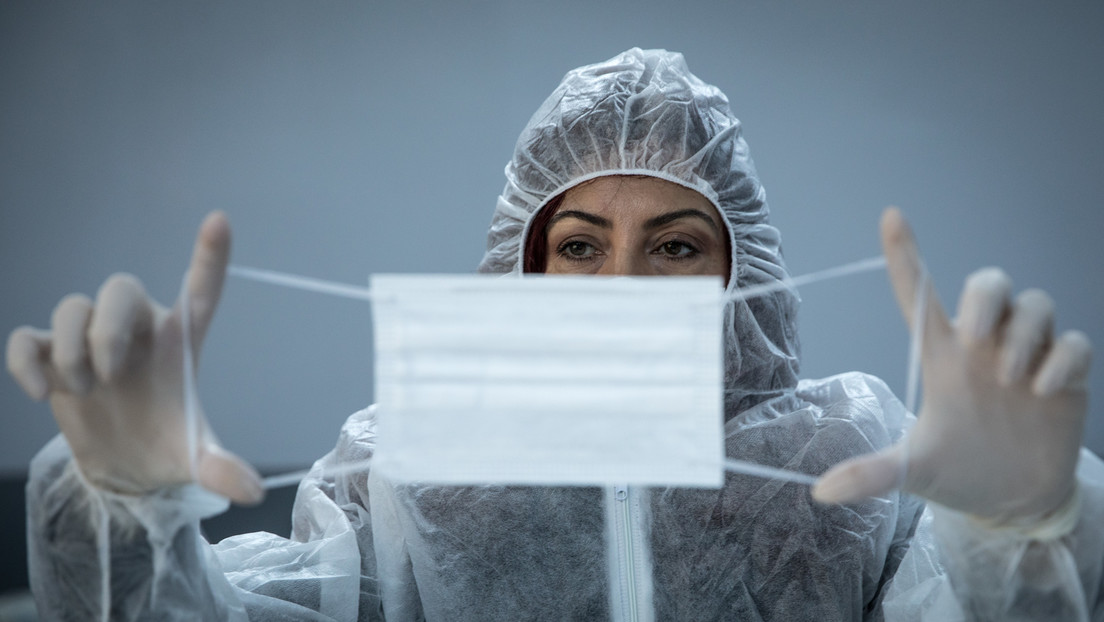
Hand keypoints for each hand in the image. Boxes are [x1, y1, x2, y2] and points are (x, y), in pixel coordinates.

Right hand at [6, 212, 262, 503]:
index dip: (210, 255)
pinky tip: (41, 391)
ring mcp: (91, 339)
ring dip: (71, 347)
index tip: (220, 220)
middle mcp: (137, 330)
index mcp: (181, 341)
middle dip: (107, 327)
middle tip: (106, 377)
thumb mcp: (195, 459)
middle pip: (120, 288)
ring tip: (81, 390)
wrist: (123, 469)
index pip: (201, 289)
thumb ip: (220, 469)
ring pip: (72, 305)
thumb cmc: (168, 446)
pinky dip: (27, 358)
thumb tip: (251, 492)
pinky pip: (28, 335)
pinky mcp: (52, 356)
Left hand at [813, 208, 1091, 522]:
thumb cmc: (957, 471)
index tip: (890, 216)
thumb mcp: (912, 473)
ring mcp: (1028, 356)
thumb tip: (820, 493)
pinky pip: (1075, 342)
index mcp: (941, 356)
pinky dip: (1063, 359)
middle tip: (978, 339)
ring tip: (1012, 380)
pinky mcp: (1066, 374)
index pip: (919, 293)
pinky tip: (1044, 392)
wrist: (1012, 501)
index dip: (906, 254)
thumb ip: (871, 475)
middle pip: (989, 283)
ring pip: (1036, 303)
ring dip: (1024, 334)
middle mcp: (984, 347)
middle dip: (986, 297)